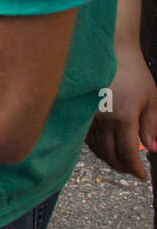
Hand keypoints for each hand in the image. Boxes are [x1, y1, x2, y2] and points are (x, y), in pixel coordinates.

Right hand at [86, 41, 156, 179]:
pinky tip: (105, 146)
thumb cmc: (134, 74)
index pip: (128, 153)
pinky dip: (97, 147)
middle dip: (122, 166)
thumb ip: (152, 126)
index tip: (142, 176)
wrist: (110, 52)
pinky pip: (86, 137)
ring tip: (120, 161)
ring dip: (109, 158)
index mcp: (123, 118)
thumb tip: (152, 149)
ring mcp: (88, 116)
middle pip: (110, 155)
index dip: (136, 169)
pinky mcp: (79, 111)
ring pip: (96, 148)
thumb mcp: (151, 99)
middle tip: (132, 170)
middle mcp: (102, 120)